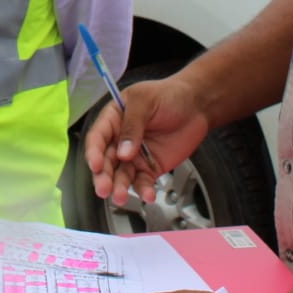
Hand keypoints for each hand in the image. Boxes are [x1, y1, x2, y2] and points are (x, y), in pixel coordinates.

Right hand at [84, 75, 209, 205]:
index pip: (98, 138)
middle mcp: (120, 140)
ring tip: (121, 197)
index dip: (94, 152)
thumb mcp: (146, 101)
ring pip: (121, 175)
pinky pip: (143, 182)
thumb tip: (123, 152)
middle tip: (104, 188)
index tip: (96, 165)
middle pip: (106, 161)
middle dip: (103, 176)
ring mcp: (135, 156)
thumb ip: (133, 125)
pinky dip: (144, 190)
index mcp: (113, 119)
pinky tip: (147, 195)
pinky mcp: (151, 168)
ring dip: (120, 187)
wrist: (197, 105)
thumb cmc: (170, 95)